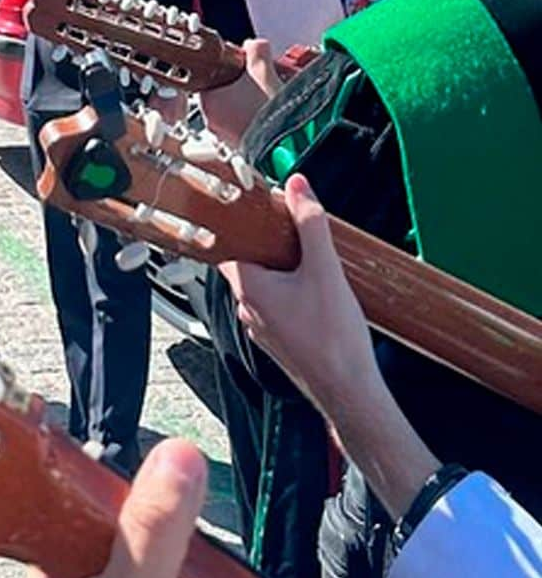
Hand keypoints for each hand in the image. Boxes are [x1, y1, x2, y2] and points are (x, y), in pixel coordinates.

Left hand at [199, 36, 279, 146]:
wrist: (286, 146)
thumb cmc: (268, 114)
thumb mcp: (263, 70)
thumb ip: (256, 50)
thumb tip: (255, 46)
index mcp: (208, 100)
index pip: (210, 73)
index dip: (229, 65)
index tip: (243, 63)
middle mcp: (211, 120)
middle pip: (225, 89)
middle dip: (244, 81)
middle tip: (262, 77)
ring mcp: (225, 135)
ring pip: (236, 107)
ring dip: (251, 98)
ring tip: (269, 94)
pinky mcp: (240, 145)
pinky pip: (245, 122)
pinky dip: (256, 114)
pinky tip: (271, 110)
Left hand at [221, 175, 437, 514]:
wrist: (349, 391)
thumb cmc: (333, 338)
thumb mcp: (325, 268)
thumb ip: (310, 223)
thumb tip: (298, 187)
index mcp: (248, 287)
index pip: (228, 244)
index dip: (242, 223)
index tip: (259, 208)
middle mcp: (248, 308)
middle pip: (249, 262)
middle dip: (272, 243)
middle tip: (296, 227)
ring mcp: (263, 327)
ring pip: (266, 285)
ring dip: (285, 269)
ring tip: (314, 257)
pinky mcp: (281, 340)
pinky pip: (280, 306)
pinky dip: (294, 292)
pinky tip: (320, 290)